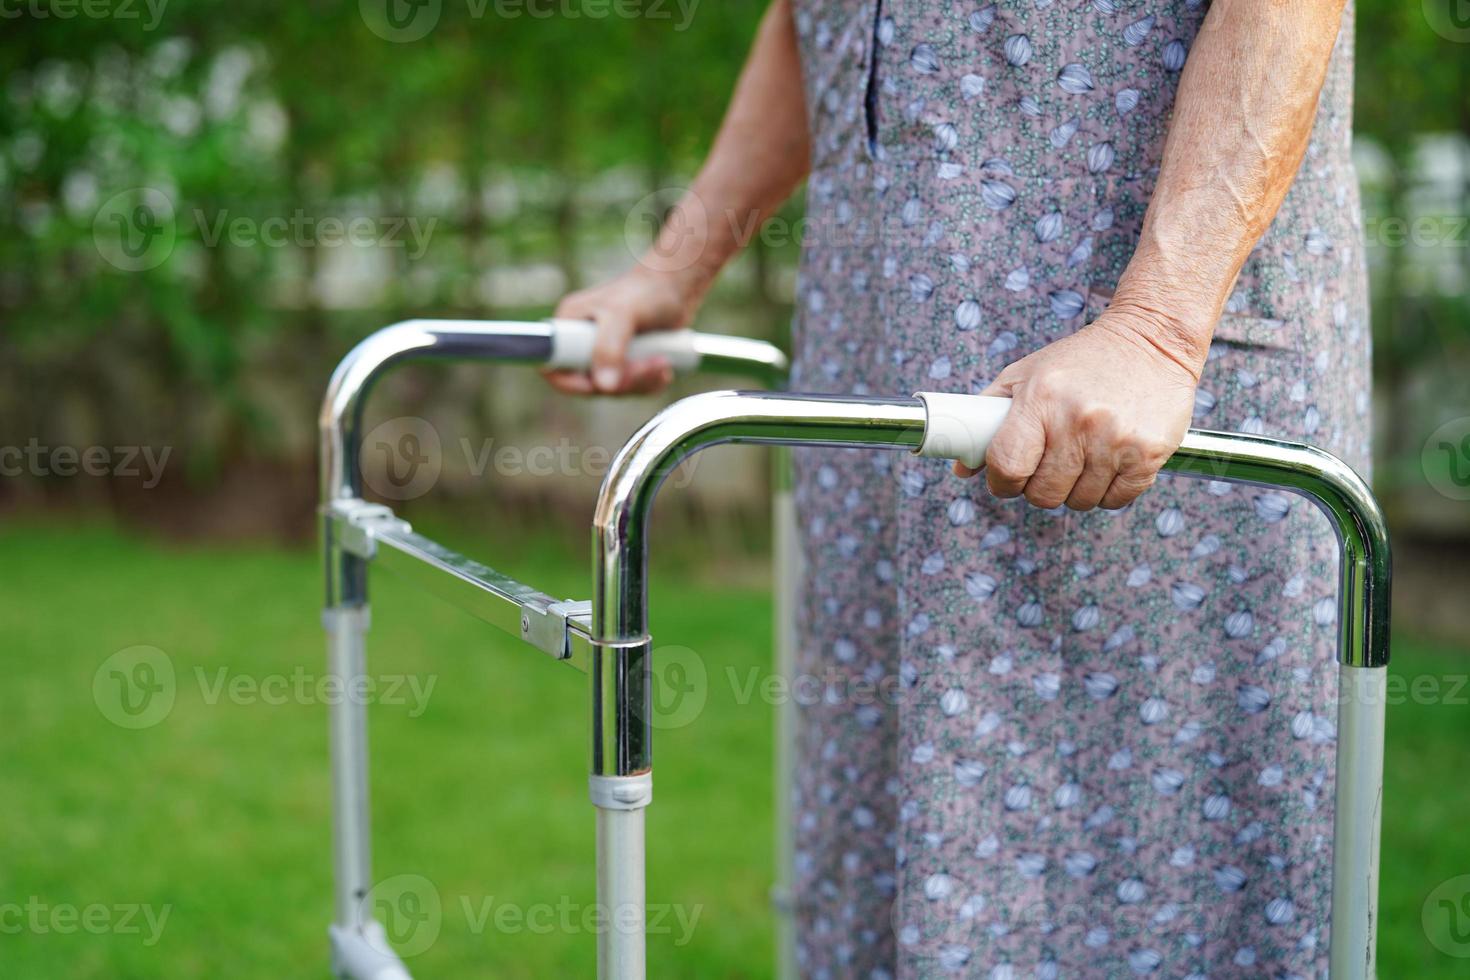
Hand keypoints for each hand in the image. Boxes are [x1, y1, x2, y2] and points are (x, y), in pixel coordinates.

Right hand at [543, 268, 701, 395]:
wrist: (677, 288)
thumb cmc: (646, 291)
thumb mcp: (623, 314)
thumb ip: (609, 347)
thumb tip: (603, 387)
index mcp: (568, 326)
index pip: (552, 367)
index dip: (573, 384)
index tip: (601, 383)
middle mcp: (580, 343)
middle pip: (588, 385)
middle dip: (622, 382)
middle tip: (650, 364)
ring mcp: (603, 355)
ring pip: (614, 390)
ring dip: (642, 381)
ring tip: (662, 360)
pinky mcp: (625, 363)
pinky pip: (632, 389)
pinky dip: (650, 382)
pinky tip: (664, 364)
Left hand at [959, 308, 1202, 510]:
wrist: (1153, 338)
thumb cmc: (1080, 360)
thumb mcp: (1025, 374)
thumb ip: (987, 418)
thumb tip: (963, 469)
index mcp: (1040, 399)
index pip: (1007, 465)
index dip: (1001, 482)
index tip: (1006, 480)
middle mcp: (1078, 420)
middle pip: (1043, 493)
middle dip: (1038, 488)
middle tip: (1046, 468)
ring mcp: (1116, 438)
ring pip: (1080, 501)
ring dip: (1074, 490)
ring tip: (1080, 459)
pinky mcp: (1149, 452)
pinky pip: (1116, 500)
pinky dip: (1107, 492)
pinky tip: (1107, 464)